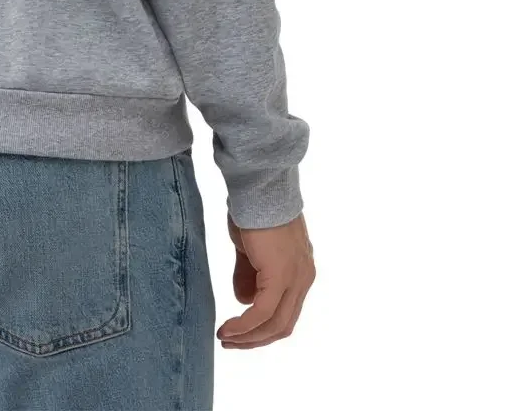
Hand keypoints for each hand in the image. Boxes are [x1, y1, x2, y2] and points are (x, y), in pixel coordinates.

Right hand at [217, 212, 314, 348]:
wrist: (258, 187)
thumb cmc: (253, 210)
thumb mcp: (251, 248)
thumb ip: (249, 274)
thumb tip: (244, 301)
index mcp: (300, 271)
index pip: (286, 311)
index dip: (263, 327)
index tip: (239, 332)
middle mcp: (304, 279)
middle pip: (283, 325)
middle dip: (255, 339)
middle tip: (230, 342)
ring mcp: (295, 279)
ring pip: (275, 324)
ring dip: (248, 337)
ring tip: (225, 338)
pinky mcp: (280, 277)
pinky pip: (262, 312)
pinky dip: (244, 326)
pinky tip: (228, 329)